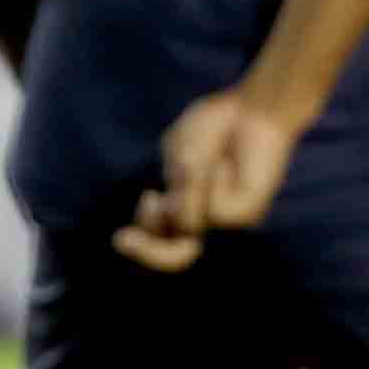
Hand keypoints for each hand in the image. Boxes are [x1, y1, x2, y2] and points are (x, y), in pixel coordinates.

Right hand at [114, 87, 301, 270]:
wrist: (249, 110)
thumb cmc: (212, 130)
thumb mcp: (177, 156)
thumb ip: (172, 186)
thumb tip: (172, 211)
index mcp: (181, 208)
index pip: (159, 242)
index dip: (141, 248)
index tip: (119, 238)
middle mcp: (204, 220)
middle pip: (175, 258)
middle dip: (149, 252)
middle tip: (125, 238)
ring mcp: (225, 220)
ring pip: (187, 223)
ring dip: (184, 190)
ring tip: (196, 161)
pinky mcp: (246, 213)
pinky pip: (215, 211)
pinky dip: (209, 183)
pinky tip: (222, 165)